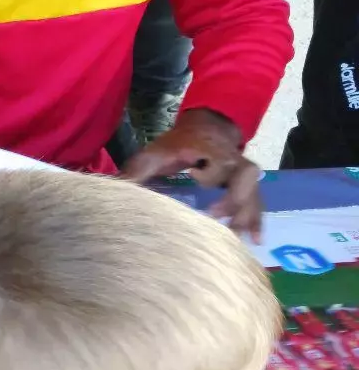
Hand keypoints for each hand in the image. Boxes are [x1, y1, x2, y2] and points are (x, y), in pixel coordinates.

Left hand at [119, 107, 261, 239]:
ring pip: (254, 196)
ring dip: (250, 217)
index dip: (210, 174)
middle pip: (245, 183)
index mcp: (214, 152)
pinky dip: (256, 220)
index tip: (195, 177)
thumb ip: (138, 170)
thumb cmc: (178, 143)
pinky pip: (257, 204)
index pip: (219, 164)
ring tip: (246, 241)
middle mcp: (236, 163)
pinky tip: (256, 240)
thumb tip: (113, 189)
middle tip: (219, 222)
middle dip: (235, 202)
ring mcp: (245, 176)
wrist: (206, 128)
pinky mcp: (248, 187)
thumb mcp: (156, 152)